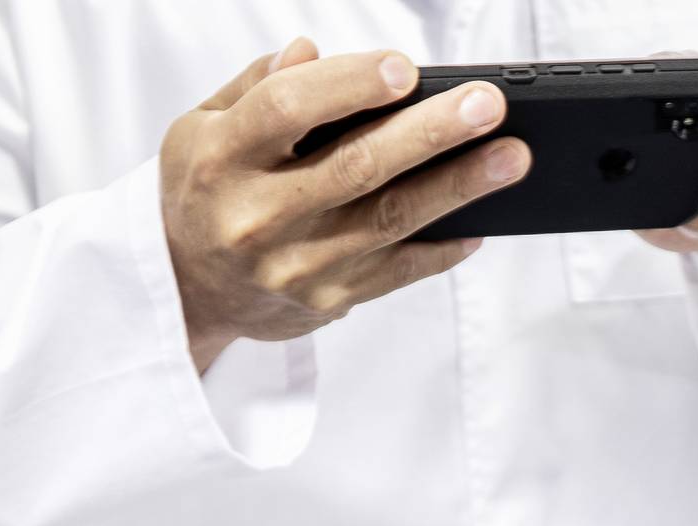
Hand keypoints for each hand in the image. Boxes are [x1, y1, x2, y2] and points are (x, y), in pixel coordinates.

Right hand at [160, 41, 530, 372]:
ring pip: (389, 220)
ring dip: (458, 187)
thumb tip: (312, 53)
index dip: (350, 86)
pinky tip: (481, 221)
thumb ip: (257, 87)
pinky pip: (397, 272)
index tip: (406, 69)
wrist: (186, 289)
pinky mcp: (326, 301)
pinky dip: (442, 248)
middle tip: (488, 104)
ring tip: (511, 156)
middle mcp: (257, 216)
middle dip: (430, 132)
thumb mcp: (203, 126)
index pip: (288, 110)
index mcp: (221, 158)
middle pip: (356, 167)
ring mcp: (294, 266)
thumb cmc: (205, 188)